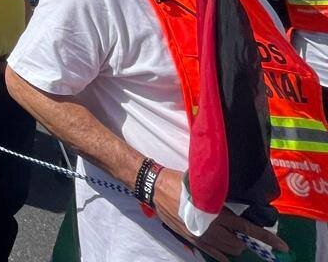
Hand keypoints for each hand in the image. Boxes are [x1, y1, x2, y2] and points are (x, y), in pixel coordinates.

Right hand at [151, 167, 286, 258]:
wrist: (155, 188)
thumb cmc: (179, 183)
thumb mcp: (203, 187)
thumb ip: (220, 199)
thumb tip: (234, 204)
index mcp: (219, 214)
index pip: (249, 230)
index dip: (267, 239)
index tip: (283, 247)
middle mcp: (213, 230)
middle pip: (240, 245)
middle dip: (246, 241)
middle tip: (244, 233)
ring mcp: (202, 238)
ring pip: (229, 251)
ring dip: (234, 247)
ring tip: (233, 238)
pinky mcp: (192, 240)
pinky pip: (214, 254)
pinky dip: (223, 255)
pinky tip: (225, 255)